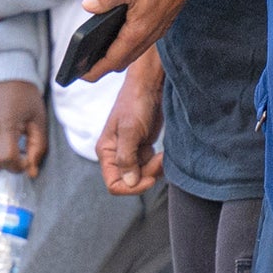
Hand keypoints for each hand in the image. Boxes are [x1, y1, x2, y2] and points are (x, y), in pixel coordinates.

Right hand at [0, 78, 47, 174]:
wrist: (2, 71)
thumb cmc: (25, 96)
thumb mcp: (38, 119)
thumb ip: (37, 146)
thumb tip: (32, 172)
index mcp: (4, 120)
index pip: (6, 157)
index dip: (17, 165)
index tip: (26, 161)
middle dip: (7, 165)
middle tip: (18, 156)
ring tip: (7, 147)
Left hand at [80, 0, 233, 76]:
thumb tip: (87, 6)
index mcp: (135, 32)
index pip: (111, 61)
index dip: (94, 70)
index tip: (78, 75)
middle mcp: (145, 39)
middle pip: (119, 63)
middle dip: (100, 68)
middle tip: (81, 65)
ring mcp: (152, 35)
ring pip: (129, 56)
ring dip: (112, 58)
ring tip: (93, 54)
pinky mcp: (156, 29)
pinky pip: (137, 46)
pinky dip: (123, 48)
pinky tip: (114, 37)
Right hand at [97, 54, 163, 196]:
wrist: (150, 85)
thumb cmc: (136, 102)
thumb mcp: (130, 129)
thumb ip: (127, 158)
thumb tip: (129, 183)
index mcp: (107, 152)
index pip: (114, 184)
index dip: (132, 187)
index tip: (150, 178)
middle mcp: (117, 154)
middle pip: (130, 182)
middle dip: (147, 176)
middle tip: (160, 161)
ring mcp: (131, 152)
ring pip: (142, 175)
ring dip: (155, 170)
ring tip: (163, 156)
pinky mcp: (143, 148)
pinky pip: (150, 166)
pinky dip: (159, 164)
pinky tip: (165, 154)